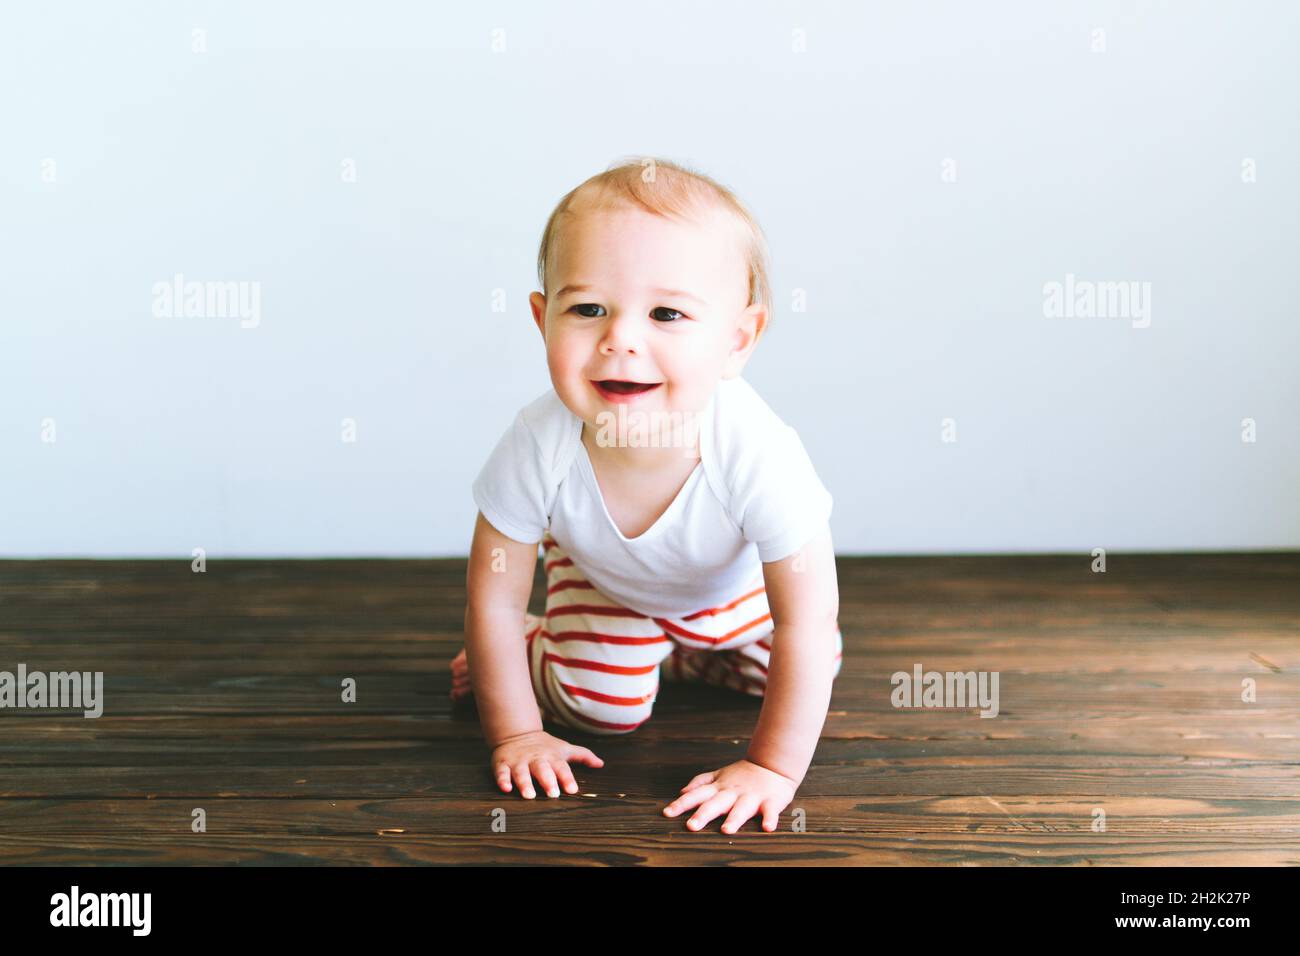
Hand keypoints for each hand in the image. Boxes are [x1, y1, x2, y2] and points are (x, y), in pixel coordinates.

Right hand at [491, 730, 603, 798]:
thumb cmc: (545, 746)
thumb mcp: (564, 749)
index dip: (567, 778)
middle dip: (547, 780)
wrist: (517, 734)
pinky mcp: (503, 764)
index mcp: (551, 757)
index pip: (561, 768)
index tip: (572, 790)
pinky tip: (506, 788)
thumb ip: (583, 756)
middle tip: (553, 794)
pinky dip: (502, 780)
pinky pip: (501, 772)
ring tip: (529, 795)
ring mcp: (519, 762)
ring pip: (521, 772)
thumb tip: (601, 764)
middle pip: (542, 769)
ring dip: (525, 783)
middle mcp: (536, 759)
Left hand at [662, 759, 797, 832]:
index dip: (682, 804)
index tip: (667, 813)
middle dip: (703, 814)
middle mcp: (732, 793)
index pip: (697, 796)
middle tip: (692, 826)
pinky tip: (767, 827)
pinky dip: (770, 818)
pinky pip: (770, 811)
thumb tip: (681, 792)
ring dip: (734, 819)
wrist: (772, 764)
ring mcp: (751, 797)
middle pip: (716, 804)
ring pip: (741, 808)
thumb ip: (700, 783)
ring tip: (726, 830)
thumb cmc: (743, 774)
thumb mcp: (718, 775)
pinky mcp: (770, 801)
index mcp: (719, 788)